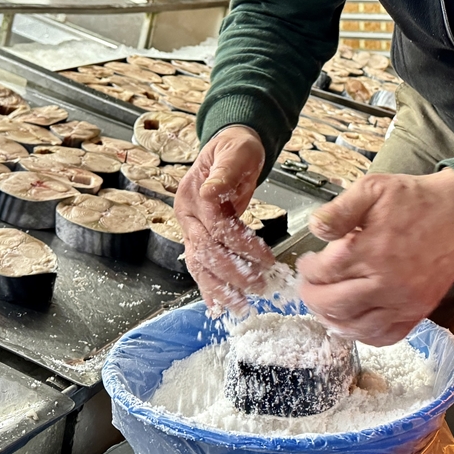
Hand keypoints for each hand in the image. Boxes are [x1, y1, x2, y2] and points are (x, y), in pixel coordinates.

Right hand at [175, 125, 274, 311]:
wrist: (230, 148)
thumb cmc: (236, 148)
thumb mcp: (235, 151)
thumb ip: (226, 170)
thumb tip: (212, 190)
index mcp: (194, 194)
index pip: (216, 227)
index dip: (240, 245)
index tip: (265, 258)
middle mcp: (187, 214)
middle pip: (205, 251)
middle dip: (232, 273)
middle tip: (258, 287)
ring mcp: (191, 227)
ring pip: (199, 264)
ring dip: (219, 288)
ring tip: (240, 306)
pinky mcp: (199, 237)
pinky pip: (201, 265)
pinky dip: (210, 287)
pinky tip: (219, 305)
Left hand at [296, 169, 453, 345]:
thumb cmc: (416, 200)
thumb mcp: (374, 188)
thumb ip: (341, 209)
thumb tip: (315, 227)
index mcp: (373, 250)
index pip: (324, 273)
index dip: (308, 271)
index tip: (306, 264)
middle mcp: (388, 283)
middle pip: (334, 306)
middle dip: (312, 298)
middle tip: (307, 287)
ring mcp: (405, 303)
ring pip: (356, 328)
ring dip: (332, 320)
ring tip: (324, 305)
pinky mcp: (418, 312)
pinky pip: (385, 337)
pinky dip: (363, 334)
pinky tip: (353, 321)